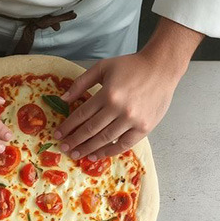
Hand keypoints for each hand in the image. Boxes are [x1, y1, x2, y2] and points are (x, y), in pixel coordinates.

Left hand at [54, 18, 203, 159]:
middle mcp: (119, 109)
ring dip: (89, 149)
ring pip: (105, 139)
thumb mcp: (103, 67)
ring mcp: (133, 120)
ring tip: (77, 154)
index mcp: (108, 93)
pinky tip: (97, 154)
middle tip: (64, 148)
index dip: (68, 127)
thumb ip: (81, 82)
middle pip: (91, 130)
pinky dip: (109, 151)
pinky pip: (123, 144)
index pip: (82, 115)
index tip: (58, 135)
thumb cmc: (131, 66)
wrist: (161, 68)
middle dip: (75, 141)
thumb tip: (63, 99)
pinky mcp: (144, 128)